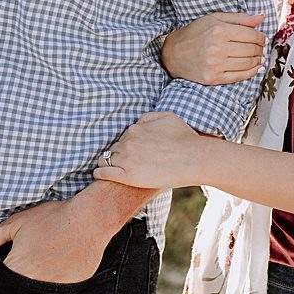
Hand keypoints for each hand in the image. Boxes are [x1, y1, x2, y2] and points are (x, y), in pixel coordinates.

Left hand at [0, 195, 115, 283]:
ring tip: (38, 271)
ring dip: (32, 290)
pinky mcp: (72, 289)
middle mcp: (35, 284)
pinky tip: (56, 271)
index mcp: (18, 269)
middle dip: (12, 290)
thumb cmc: (53, 217)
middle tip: (19, 278)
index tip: (0, 278)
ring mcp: (55, 289)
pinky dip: (52, 286)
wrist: (91, 217)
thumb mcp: (18, 223)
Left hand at [94, 111, 217, 189]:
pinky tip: (99, 175)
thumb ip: (148, 117)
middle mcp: (128, 142)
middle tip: (129, 163)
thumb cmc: (185, 138)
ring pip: (106, 159)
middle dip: (119, 154)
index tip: (134, 153)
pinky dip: (99, 173)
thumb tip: (138, 122)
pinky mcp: (127, 176)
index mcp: (135, 128)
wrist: (194, 159)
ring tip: (114, 170)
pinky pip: (102, 173)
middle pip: (114, 148)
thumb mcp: (167, 116)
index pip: (122, 137)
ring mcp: (126, 159)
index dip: (128, 146)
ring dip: (109, 163)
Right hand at [161, 12, 265, 85]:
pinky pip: (239, 77)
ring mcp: (214, 65)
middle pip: (251, 50)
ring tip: (259, 57)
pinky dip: (251, 73)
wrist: (174, 53)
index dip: (260, 37)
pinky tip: (256, 68)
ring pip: (247, 63)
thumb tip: (261, 17)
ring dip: (258, 60)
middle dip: (260, 49)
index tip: (262, 38)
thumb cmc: (196, 33)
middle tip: (261, 48)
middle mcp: (217, 48)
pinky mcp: (212, 78)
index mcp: (219, 30)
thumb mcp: (215, 18)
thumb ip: (239, 18)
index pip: (251, 35)